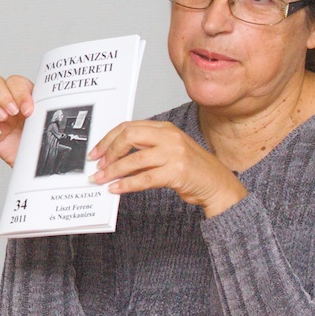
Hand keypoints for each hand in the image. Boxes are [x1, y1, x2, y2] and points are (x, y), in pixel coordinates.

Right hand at [0, 75, 34, 166]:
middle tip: (13, 112)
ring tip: (4, 119)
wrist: (33, 162)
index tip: (28, 109)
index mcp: (22, 94)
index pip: (14, 82)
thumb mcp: (43, 121)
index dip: (19, 93)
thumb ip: (40, 108)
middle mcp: (6, 100)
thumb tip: (35, 105)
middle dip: (2, 96)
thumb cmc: (38, 140)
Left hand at [88, 120, 246, 216]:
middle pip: (129, 137)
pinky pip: (144, 178)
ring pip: (134, 160)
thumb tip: (113, 159)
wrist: (217, 184)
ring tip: (100, 179)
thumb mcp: (167, 152)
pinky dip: (126, 184)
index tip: (96, 152)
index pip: (129, 126)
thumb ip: (145, 150)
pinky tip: (116, 188)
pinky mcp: (177, 172)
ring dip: (113, 171)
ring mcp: (174, 154)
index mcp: (165, 128)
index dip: (108, 139)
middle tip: (98, 165)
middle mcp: (169, 137)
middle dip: (109, 151)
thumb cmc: (191, 169)